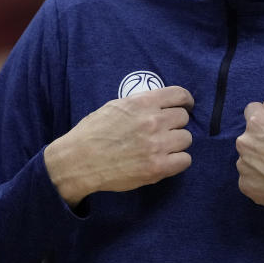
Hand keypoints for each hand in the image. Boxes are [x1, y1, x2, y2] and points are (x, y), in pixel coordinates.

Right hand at [44, 86, 193, 204]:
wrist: (77, 160)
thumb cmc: (92, 132)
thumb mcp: (115, 106)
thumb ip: (141, 103)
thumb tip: (161, 104)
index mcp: (142, 103)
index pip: (179, 94)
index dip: (185, 101)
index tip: (185, 106)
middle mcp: (152, 121)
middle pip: (183, 118)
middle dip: (175, 124)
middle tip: (163, 132)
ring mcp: (156, 145)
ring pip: (186, 139)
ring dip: (176, 143)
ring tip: (161, 148)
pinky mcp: (157, 167)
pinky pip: (185, 160)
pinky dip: (177, 161)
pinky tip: (165, 161)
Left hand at [235, 98, 263, 212]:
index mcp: (258, 123)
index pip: (251, 110)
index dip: (263, 114)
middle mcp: (245, 143)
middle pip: (249, 138)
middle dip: (261, 140)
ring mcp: (243, 166)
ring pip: (248, 160)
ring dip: (259, 161)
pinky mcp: (246, 186)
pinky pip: (250, 179)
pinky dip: (260, 180)